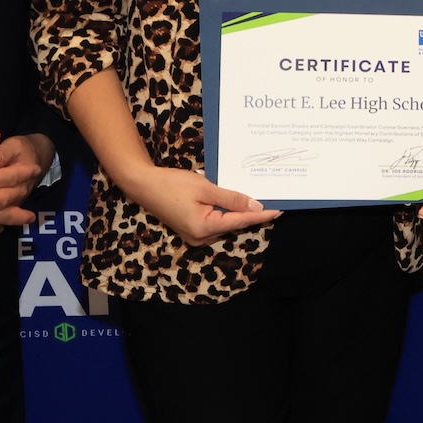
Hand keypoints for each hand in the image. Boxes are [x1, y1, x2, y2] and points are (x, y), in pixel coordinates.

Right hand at [120, 163, 279, 246]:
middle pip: (233, 224)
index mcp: (205, 229)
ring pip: (224, 223)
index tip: (279, 211)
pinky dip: (224, 212)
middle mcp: (201, 238)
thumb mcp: (205, 188)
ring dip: (237, 211)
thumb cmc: (172, 184)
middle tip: (271, 199)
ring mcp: (195, 236)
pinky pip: (214, 222)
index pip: (241, 221)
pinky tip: (232, 200)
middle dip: (250, 212)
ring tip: (255, 197)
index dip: (261, 215)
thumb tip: (256, 206)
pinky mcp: (191, 230)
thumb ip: (231, 198)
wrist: (142, 185)